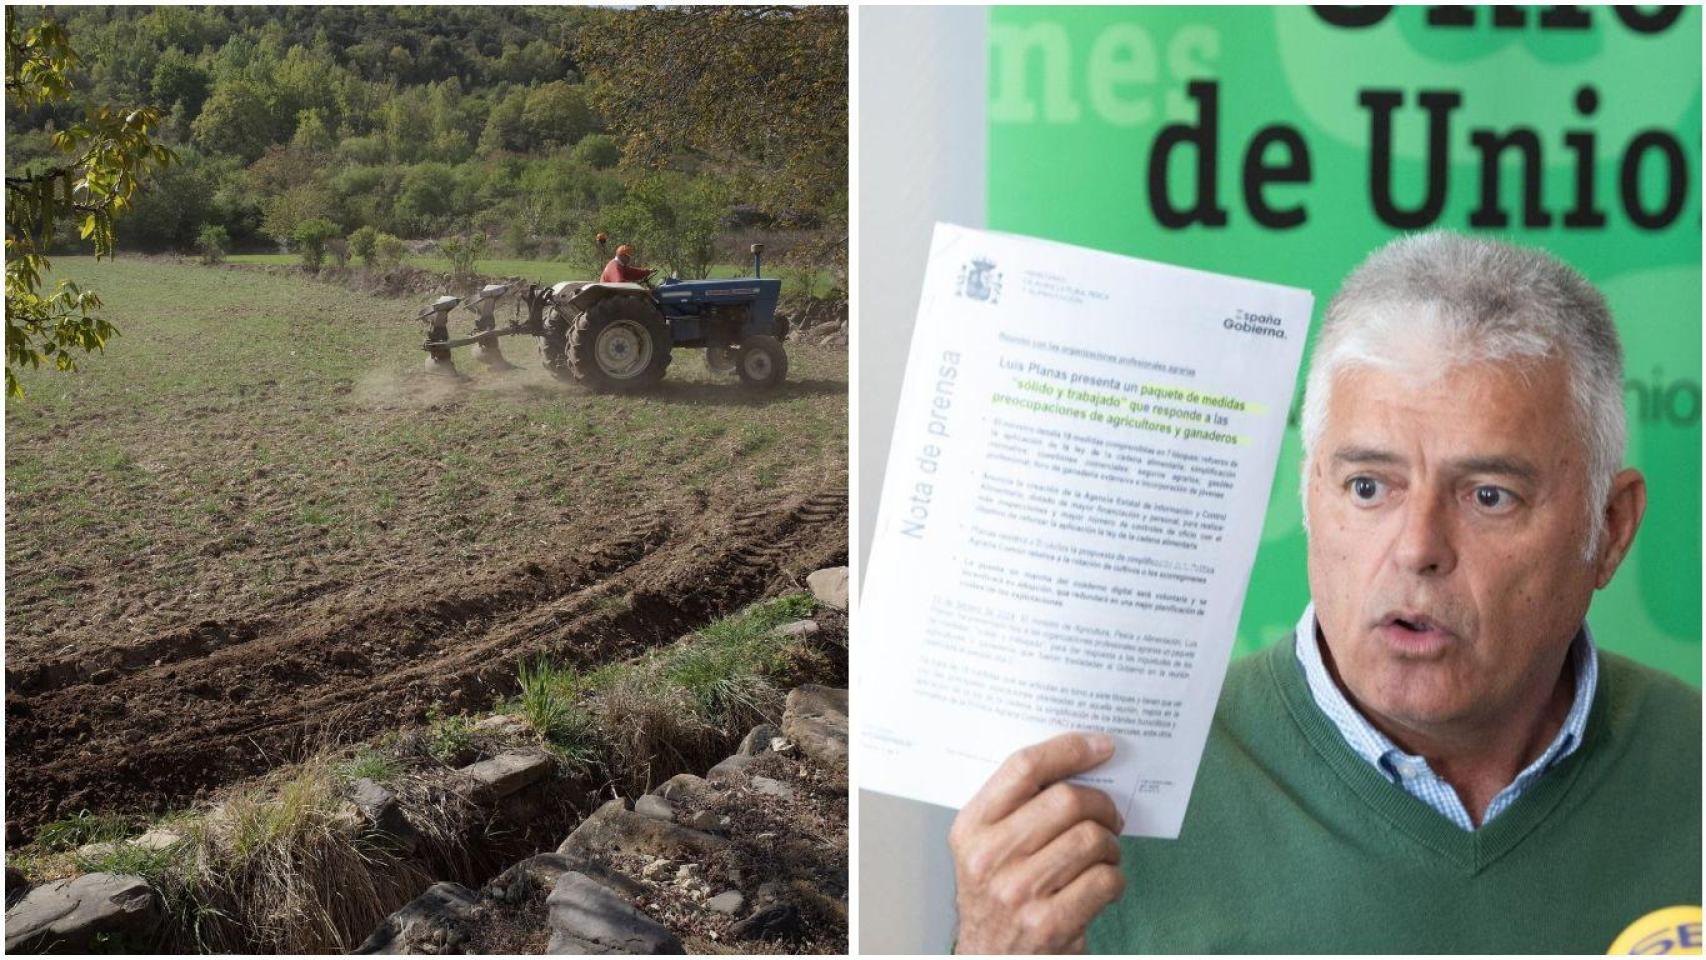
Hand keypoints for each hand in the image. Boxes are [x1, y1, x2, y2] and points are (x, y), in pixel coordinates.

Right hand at [949, 733, 1126, 953]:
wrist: (991, 959)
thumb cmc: (997, 896)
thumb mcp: (987, 846)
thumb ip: (1019, 807)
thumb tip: (1082, 766)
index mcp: (971, 828)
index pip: (1022, 768)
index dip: (1068, 750)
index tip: (1101, 745)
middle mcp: (989, 857)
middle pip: (1066, 800)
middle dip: (1101, 804)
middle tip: (1110, 815)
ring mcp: (1019, 892)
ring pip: (1092, 839)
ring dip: (1110, 844)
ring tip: (1103, 854)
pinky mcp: (1050, 923)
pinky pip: (1105, 879)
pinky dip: (1115, 878)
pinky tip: (1102, 884)